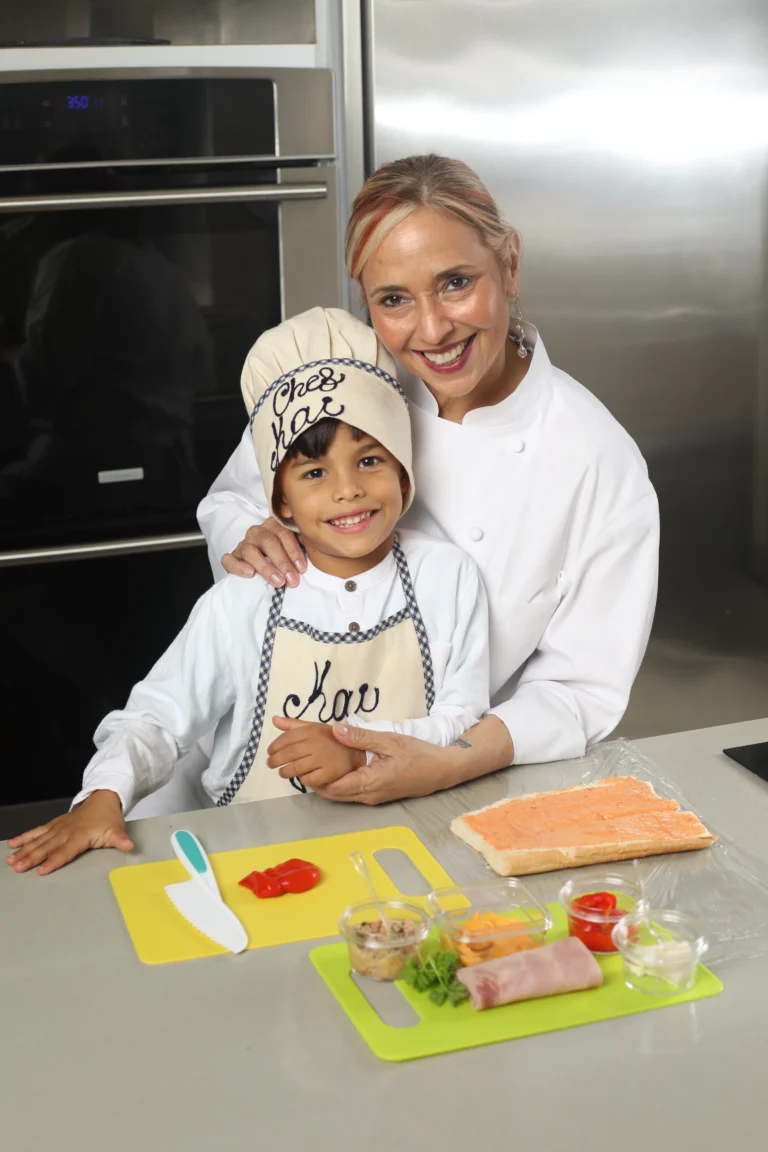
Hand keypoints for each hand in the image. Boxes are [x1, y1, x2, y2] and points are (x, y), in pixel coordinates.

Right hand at [5, 790, 134, 875]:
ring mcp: (58, 828)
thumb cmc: (108, 817)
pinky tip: (13, 844)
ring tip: (11, 860)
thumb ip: (120, 840)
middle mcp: (66, 831)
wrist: (102, 799)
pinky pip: (36, 832)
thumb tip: (129, 846)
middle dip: (32, 858)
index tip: (42, 870)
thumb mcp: (117, 829)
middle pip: (47, 847)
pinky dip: (24, 837)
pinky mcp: (53, 825)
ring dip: (24, 850)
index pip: (65, 851)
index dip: (53, 861)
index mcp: (80, 835)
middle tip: (18, 867)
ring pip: (38, 840)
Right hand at [221, 517, 306, 585]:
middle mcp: (257, 532)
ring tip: (278, 582)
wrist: (259, 562)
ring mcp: (243, 544)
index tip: (302, 568)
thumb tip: (314, 550)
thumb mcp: (292, 548)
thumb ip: (301, 546)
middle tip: (292, 579)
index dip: (294, 551)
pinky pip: (229, 559)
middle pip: (268, 542)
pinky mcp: (232, 557)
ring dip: (266, 567)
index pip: (284, 533)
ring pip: (250, 551)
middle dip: (283, 562)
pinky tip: (249, 574)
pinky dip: (238, 566)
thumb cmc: (281, 555)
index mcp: (273, 526)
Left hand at [267, 717, 364, 788]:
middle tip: (270, 764)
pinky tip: (301, 777)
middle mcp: (318, 743)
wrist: (359, 752)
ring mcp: (324, 759)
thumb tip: (274, 720)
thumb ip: (294, 725)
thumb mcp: (315, 728)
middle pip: (289, 753)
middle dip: (276, 760)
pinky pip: (309, 779)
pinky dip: (302, 779)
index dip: (275, 745)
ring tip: (282, 772)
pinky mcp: (330, 773)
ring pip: (296, 768)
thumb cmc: (333, 740)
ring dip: (285, 771)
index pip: (288, 738)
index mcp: (313, 730)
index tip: (269, 751)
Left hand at [312, 725, 451, 804]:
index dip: (315, 778)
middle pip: (333, 795)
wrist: (442, 770)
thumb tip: (335, 730)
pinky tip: (337, 769)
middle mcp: (369, 796)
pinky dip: (340, 784)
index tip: (304, 763)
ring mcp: (373, 798)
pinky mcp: (377, 796)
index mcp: (370, 783)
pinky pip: (352, 793)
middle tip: (304, 764)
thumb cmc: (418, 754)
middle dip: (316, 782)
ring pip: (342, 796)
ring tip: (315, 765)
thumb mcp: (389, 740)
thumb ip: (361, 737)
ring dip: (328, 784)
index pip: (333, 787)